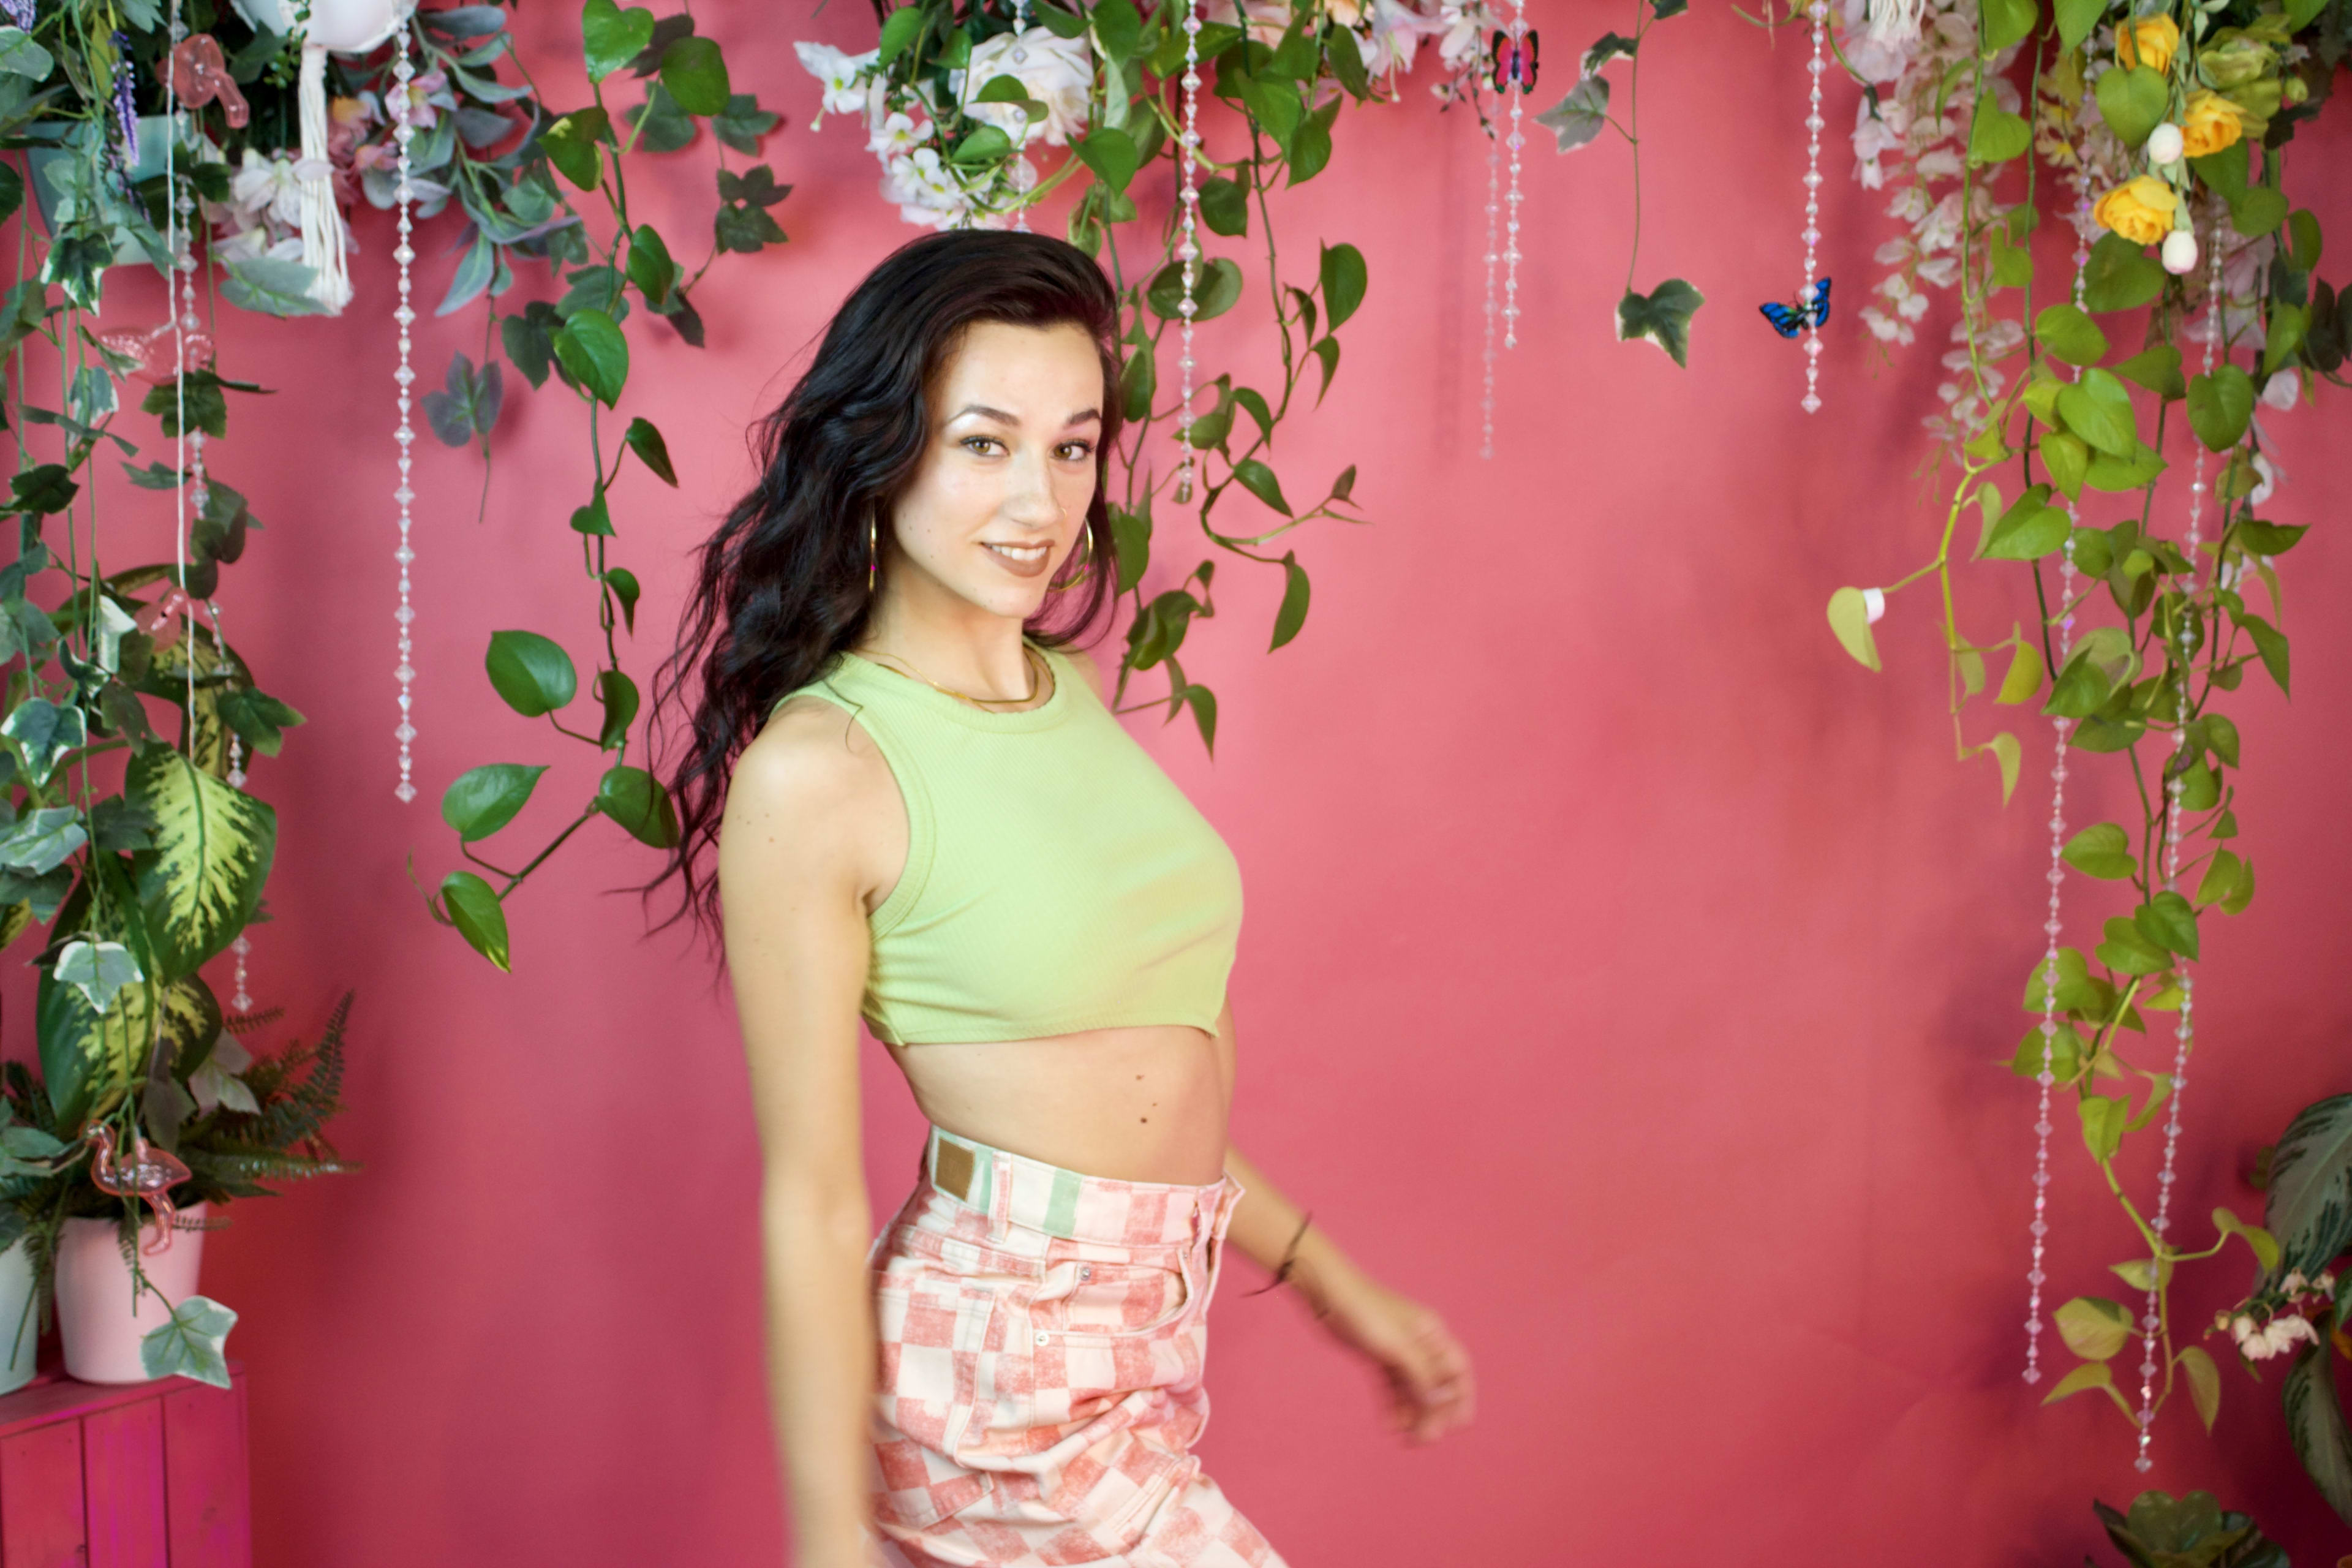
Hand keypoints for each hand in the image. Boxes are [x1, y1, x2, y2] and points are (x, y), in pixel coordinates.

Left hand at [1314, 1271, 1474, 1443]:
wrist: (1327, 1293)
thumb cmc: (1366, 1311)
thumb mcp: (1397, 1347)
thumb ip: (1422, 1376)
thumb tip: (1443, 1403)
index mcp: (1433, 1334)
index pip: (1457, 1370)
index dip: (1461, 1398)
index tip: (1458, 1427)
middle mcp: (1420, 1343)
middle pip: (1435, 1384)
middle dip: (1433, 1413)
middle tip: (1424, 1439)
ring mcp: (1399, 1351)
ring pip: (1413, 1389)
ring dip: (1413, 1414)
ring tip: (1406, 1438)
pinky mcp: (1379, 1356)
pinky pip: (1392, 1387)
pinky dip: (1393, 1406)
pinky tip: (1389, 1426)